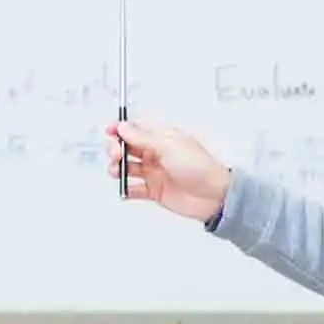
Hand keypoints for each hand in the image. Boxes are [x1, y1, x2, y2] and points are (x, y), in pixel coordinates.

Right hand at [105, 119, 232, 222]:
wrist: (214, 197)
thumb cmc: (200, 168)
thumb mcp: (170, 147)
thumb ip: (143, 138)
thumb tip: (124, 127)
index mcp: (162, 138)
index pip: (136, 128)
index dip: (121, 128)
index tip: (109, 130)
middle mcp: (156, 154)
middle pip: (127, 147)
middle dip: (116, 148)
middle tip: (116, 154)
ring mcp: (154, 172)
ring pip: (127, 168)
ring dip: (117, 168)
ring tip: (117, 171)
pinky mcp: (154, 191)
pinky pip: (134, 189)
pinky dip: (126, 189)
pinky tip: (125, 189)